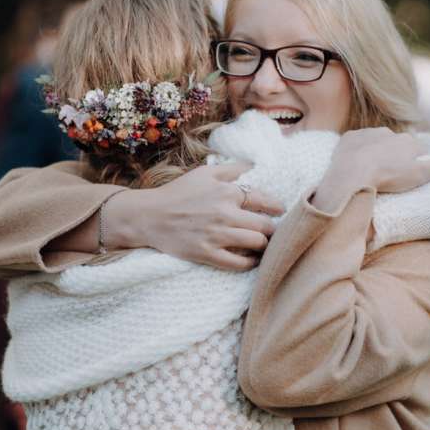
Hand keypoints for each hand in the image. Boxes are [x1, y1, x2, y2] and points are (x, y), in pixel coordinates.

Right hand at [105, 163, 283, 270]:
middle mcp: (225, 213)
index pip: (264, 201)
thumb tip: (254, 166)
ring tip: (264, 245)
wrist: (148, 216)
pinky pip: (239, 263)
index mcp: (227, 192)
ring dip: (264, 246)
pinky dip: (250, 263)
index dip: (277, 207)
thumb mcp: (204, 173)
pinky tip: (251, 259)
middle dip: (273, 230)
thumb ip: (231, 169)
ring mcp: (217, 235)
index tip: (281, 211)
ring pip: (257, 244)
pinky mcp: (207, 254)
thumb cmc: (177, 192)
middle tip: (274, 232)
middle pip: (265, 226)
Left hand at [311, 128, 429, 212]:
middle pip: (396, 145)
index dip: (414, 164)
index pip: (417, 151)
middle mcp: (390, 133)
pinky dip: (357, 152)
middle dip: (394, 157)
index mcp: (409, 142)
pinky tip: (355, 165)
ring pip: (376, 142)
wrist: (353, 173)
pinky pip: (356, 143)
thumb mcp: (421, 175)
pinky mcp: (350, 137)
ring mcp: (369, 133)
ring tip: (371, 173)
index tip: (408, 176)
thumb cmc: (389, 177)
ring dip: (375, 153)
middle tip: (389, 177)